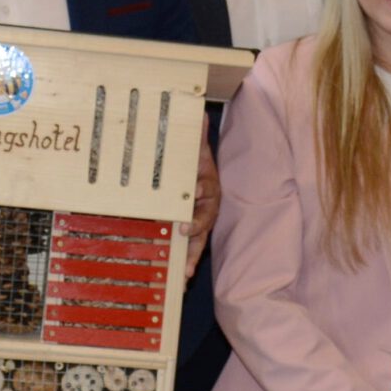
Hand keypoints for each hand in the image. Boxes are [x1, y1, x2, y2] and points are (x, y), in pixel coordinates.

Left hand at [183, 138, 220, 268]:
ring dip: (192, 255)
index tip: (195, 190)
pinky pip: (191, 251)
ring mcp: (201, 224)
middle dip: (196, 226)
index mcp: (208, 186)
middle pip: (205, 218)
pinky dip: (187, 263)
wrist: (196, 178)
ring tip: (185, 270)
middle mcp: (207, 207)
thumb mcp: (195, 150)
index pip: (206, 187)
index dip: (201, 189)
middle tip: (185, 231)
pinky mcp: (192, 237)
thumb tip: (199, 112)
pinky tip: (181, 278)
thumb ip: (197, 136)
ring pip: (199, 240)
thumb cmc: (194, 165)